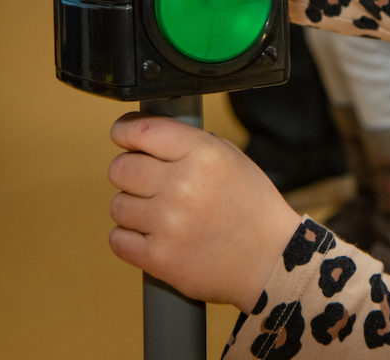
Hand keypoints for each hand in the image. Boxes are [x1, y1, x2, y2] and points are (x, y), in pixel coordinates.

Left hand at [108, 112, 300, 312]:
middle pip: (121, 168)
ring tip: (160, 214)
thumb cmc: (251, 207)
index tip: (122, 136)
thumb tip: (141, 136)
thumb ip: (189, 144)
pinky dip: (130, 238)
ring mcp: (169, 223)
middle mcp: (183, 185)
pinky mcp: (159, 258)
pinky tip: (155, 235)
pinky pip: (117, 239)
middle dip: (129, 172)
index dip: (124, 131)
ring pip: (118, 205)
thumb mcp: (231, 159)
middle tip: (147, 182)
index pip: (142, 131)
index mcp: (204, 154)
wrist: (271, 259)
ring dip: (132, 208)